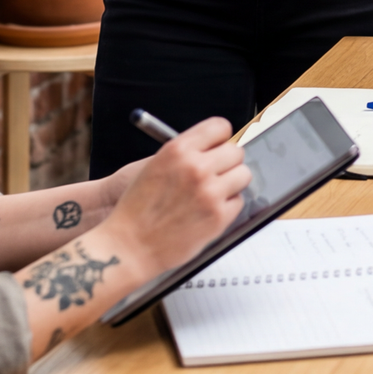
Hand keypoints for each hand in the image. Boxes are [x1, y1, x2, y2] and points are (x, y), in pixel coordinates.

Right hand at [94, 117, 250, 274]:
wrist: (129, 246)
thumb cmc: (137, 209)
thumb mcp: (155, 166)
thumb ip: (186, 154)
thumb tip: (215, 147)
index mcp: (178, 150)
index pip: (219, 127)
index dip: (221, 138)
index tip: (220, 145)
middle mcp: (196, 168)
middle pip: (236, 151)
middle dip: (227, 162)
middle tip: (216, 174)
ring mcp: (210, 192)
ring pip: (243, 175)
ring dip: (231, 183)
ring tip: (213, 193)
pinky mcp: (219, 216)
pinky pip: (238, 201)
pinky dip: (227, 207)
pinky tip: (208, 212)